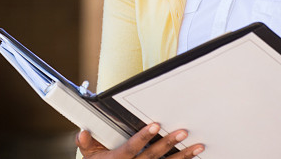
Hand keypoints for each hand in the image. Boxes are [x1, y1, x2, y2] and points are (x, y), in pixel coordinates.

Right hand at [76, 123, 203, 158]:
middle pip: (153, 156)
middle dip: (168, 143)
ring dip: (184, 156)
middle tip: (182, 132)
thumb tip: (82, 132)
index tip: (156, 124)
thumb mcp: (89, 156)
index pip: (132, 147)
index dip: (144, 137)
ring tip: (198, 146)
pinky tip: (195, 156)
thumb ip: (86, 143)